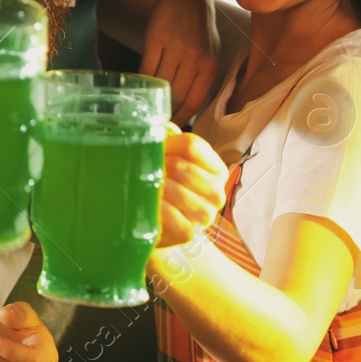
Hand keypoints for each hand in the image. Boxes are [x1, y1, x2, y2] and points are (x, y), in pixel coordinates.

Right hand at [141, 0, 217, 124]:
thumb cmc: (198, 27)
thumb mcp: (209, 51)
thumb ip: (202, 77)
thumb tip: (190, 106)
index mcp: (210, 65)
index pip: (195, 101)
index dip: (182, 118)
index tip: (173, 128)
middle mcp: (194, 58)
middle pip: (177, 95)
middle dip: (166, 111)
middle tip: (156, 121)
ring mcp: (174, 48)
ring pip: (160, 83)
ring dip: (153, 97)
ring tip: (146, 106)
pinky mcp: (155, 40)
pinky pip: (147, 68)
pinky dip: (142, 81)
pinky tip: (139, 87)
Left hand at [156, 126, 226, 248]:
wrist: (160, 224)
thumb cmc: (166, 184)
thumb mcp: (169, 158)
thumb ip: (168, 140)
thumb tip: (162, 128)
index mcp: (214, 168)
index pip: (191, 145)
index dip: (167, 144)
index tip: (156, 149)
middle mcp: (216, 192)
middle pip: (183, 168)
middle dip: (159, 166)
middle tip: (144, 169)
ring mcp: (205, 215)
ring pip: (181, 193)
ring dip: (158, 187)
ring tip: (146, 184)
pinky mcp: (189, 233)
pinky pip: (175, 219)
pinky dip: (160, 209)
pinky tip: (150, 203)